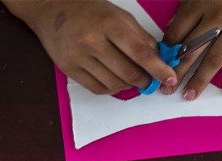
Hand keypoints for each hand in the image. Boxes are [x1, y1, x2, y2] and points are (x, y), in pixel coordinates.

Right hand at [3, 0, 177, 94]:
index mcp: (109, 24)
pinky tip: (115, 81)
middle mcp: (92, 41)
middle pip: (128, 73)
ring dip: (128, 86)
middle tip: (150, 81)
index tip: (170, 78)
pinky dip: (112, 89)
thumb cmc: (90, 11)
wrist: (51, 9)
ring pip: (114, 84)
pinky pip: (98, 89)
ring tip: (131, 78)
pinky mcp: (69, 68)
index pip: (140, 53)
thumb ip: (140, 37)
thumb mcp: (119, 15)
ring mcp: (79, 56)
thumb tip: (159, 60)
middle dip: (145, 81)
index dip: (158, 69)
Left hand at [162, 0, 221, 99]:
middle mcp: (217, 16)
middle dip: (176, 72)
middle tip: (166, 90)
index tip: (161, 65)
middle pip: (191, 50)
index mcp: (202, 2)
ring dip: (200, 80)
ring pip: (214, 58)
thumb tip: (174, 24)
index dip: (167, 52)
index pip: (178, 32)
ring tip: (189, 96)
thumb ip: (191, 3)